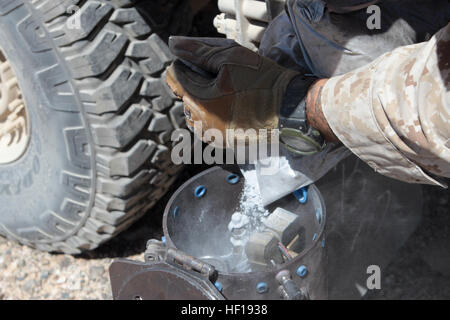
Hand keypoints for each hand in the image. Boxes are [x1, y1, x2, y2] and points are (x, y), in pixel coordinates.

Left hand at [166, 37, 298, 147]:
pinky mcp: (223, 143)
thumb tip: (176, 46)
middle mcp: (202, 124)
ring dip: (202, 101)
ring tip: (225, 93)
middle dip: (195, 83)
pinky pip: (206, 126)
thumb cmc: (262, 81)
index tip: (202, 62)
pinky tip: (230, 107)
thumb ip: (199, 53)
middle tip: (219, 76)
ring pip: (193, 113)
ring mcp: (212, 136)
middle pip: (183, 96)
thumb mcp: (231, 59)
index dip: (185, 65)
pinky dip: (212, 115)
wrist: (289, 107)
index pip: (174, 78)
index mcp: (200, 102)